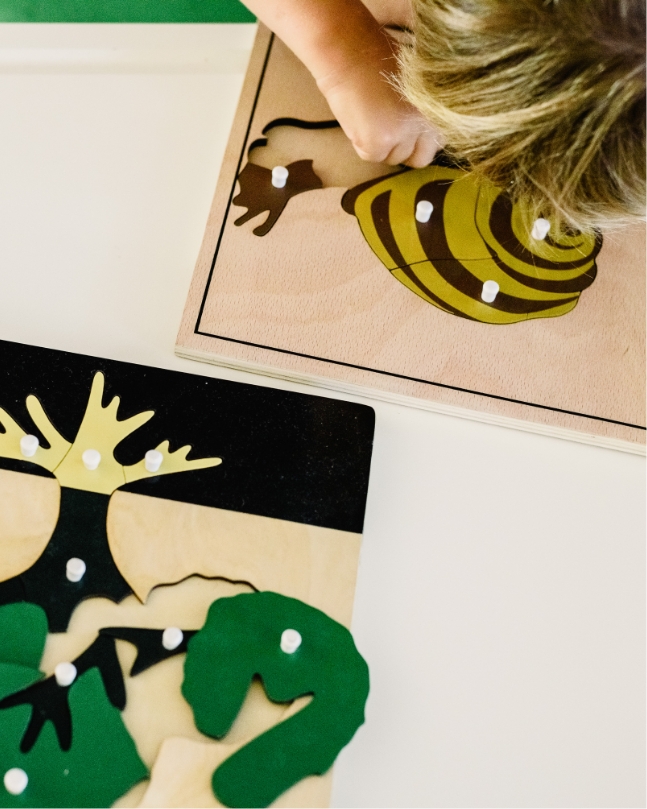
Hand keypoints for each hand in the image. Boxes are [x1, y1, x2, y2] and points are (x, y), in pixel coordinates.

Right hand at [317, 40, 443, 167]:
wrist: (350, 52)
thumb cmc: (379, 57)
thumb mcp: (417, 82)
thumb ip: (426, 109)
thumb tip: (423, 133)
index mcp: (440, 107)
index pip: (438, 143)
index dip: (421, 138)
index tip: (406, 128)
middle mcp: (426, 124)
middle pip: (420, 158)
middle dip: (406, 149)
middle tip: (388, 129)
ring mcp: (403, 135)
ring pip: (395, 158)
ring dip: (383, 146)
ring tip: (371, 117)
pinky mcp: (378, 145)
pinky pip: (373, 157)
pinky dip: (363, 144)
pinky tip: (359, 119)